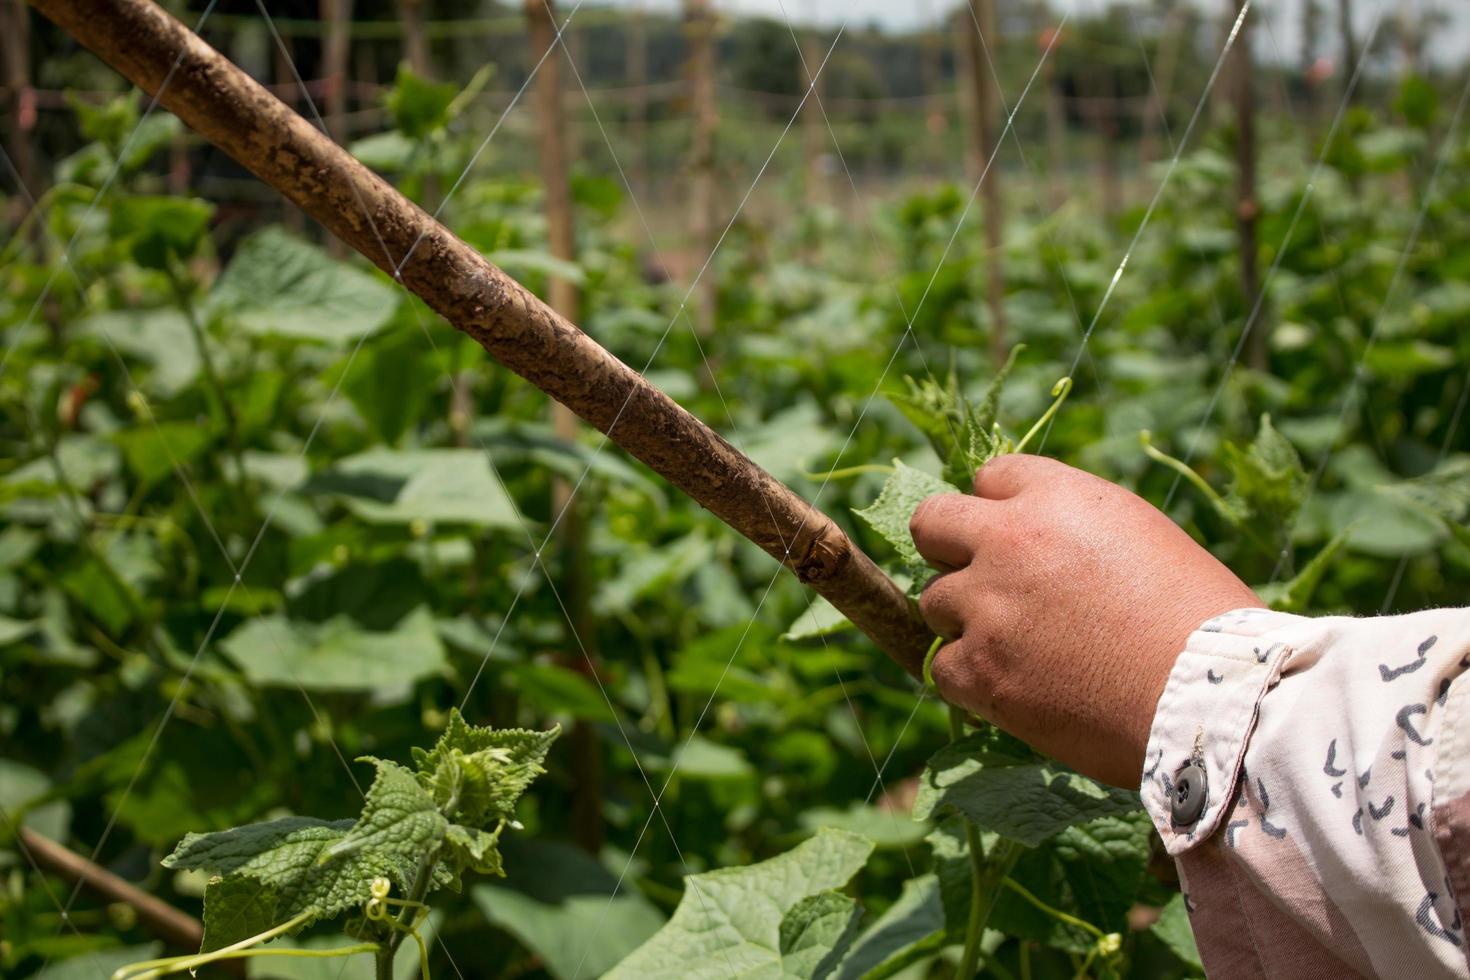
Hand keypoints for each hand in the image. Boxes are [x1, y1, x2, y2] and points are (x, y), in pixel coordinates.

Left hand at [909, 454, 1262, 787]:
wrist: (1211, 699)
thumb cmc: (1202, 623)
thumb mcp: (1143, 536)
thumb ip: (1076, 526)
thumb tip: (1038, 538)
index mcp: (1059, 495)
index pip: (990, 477)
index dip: (1001, 511)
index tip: (1017, 540)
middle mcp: (1009, 538)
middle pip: (931, 522)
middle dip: (948, 549)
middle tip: (981, 583)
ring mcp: (986, 604)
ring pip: (934, 601)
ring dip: (966, 622)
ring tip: (1023, 651)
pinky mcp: (978, 668)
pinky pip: (942, 666)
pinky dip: (971, 680)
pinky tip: (1016, 690)